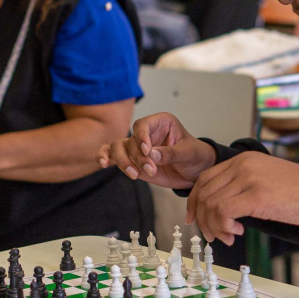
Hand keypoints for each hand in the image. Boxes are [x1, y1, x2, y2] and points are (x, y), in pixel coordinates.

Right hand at [98, 113, 216, 188]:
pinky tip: (104, 163)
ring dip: (123, 161)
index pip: (143, 124)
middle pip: (130, 139)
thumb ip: (170, 153)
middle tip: (150, 170)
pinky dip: (105, 157)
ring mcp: (136, 146)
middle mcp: (146, 132)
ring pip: (117, 147)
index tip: (147, 151)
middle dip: (137, 157)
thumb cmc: (194, 156)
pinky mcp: (131, 159)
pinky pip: (112, 154)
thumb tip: (151, 155)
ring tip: (135, 175)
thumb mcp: (188, 153)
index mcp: (161, 122)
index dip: (141, 137)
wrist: (194, 172)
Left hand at [186, 152, 298, 245]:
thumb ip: (242, 187)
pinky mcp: (256, 194)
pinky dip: (224, 226)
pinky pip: (224, 212)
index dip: (194, 200)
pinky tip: (237, 232)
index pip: (205, 178)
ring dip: (215, 226)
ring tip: (229, 236)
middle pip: (204, 191)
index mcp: (243, 159)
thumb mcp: (265, 181)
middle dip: (202, 218)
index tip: (193, 218)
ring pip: (211, 204)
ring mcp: (248, 178)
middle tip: (212, 235)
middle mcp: (242, 165)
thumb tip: (221, 211)